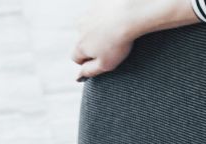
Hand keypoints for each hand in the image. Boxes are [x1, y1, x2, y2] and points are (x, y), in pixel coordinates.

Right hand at [73, 0, 193, 78]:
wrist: (129, 13)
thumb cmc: (119, 41)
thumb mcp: (105, 64)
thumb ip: (90, 71)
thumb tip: (78, 75)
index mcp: (80, 45)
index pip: (76, 58)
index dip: (86, 62)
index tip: (100, 60)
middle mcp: (79, 28)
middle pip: (82, 40)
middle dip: (93, 44)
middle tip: (110, 46)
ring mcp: (88, 13)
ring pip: (90, 25)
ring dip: (98, 29)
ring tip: (115, 32)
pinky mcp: (98, 3)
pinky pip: (99, 12)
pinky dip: (106, 16)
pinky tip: (118, 19)